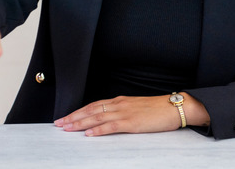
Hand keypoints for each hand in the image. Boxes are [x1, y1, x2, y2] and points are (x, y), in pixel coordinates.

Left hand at [54, 94, 206, 136]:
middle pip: (90, 110)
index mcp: (119, 101)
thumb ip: (122, 112)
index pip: (93, 105)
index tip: (66, 117)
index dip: (78, 111)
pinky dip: (98, 130)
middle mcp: (119, 104)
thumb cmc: (158, 109)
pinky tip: (89, 134)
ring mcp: (124, 113)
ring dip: (80, 123)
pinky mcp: (132, 122)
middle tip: (59, 123)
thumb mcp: (136, 108)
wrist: (175, 107)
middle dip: (73, 117)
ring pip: (96, 117)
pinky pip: (111, 126)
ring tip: (67, 128)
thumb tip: (109, 119)